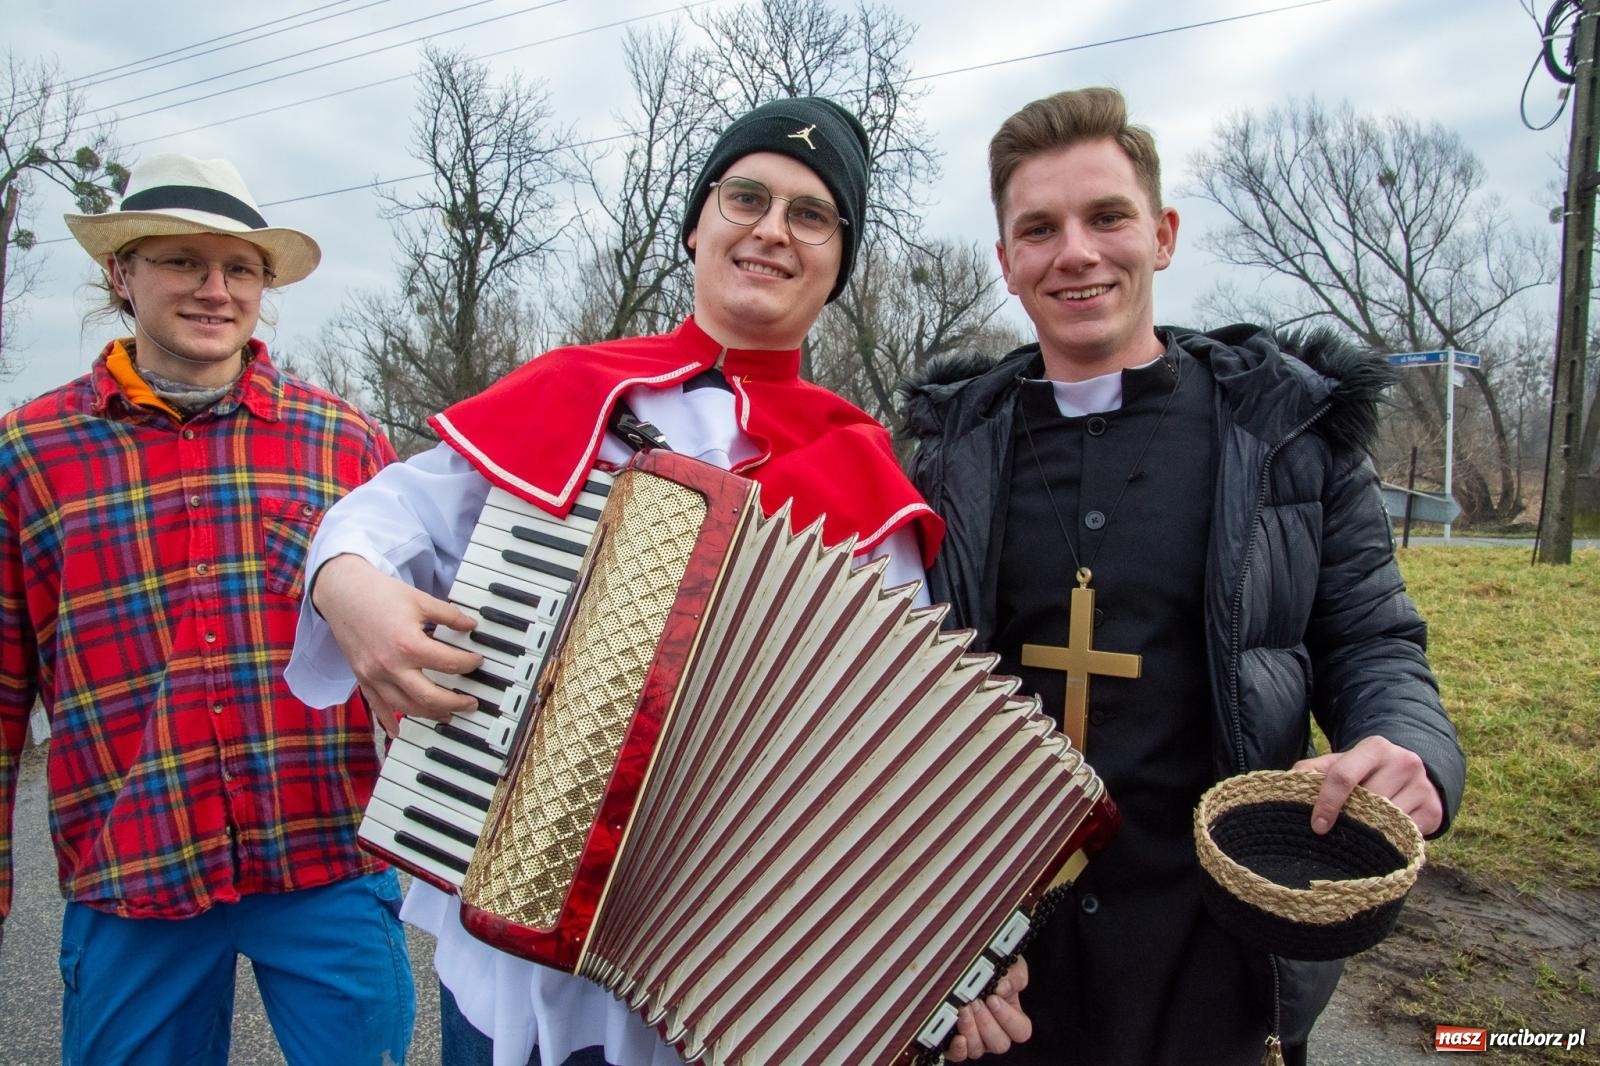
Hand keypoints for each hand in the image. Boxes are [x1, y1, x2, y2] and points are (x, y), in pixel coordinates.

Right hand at [311, 553, 481, 734]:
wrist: (342, 593)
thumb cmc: (380, 594)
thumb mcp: (420, 599)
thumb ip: (449, 616)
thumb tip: (471, 626)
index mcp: (408, 644)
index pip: (449, 663)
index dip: (469, 663)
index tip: (477, 661)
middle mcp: (390, 666)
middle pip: (429, 696)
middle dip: (455, 703)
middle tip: (471, 702)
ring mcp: (374, 676)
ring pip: (405, 707)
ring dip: (429, 714)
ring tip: (448, 714)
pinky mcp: (362, 679)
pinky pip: (376, 706)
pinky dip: (388, 721)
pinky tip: (397, 732)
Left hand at [945, 957, 1031, 1060]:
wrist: (968, 967)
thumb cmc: (994, 970)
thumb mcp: (1011, 966)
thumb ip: (1015, 976)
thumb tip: (1002, 988)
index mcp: (1012, 1018)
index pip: (1021, 1031)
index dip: (1008, 1018)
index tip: (993, 998)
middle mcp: (995, 1033)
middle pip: (1000, 1044)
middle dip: (987, 1023)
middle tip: (975, 1003)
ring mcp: (976, 1041)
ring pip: (978, 1050)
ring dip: (971, 1030)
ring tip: (963, 1010)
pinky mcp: (956, 1043)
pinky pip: (959, 1055)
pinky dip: (958, 1049)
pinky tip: (957, 1036)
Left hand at [1293, 734, 1442, 835]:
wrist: (1409, 773)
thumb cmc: (1365, 771)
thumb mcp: (1340, 763)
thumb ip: (1313, 770)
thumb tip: (1289, 782)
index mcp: (1375, 747)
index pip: (1344, 775)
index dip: (1327, 802)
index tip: (1317, 826)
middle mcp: (1403, 762)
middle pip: (1367, 800)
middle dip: (1349, 819)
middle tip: (1338, 832)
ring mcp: (1422, 786)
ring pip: (1387, 819)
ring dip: (1369, 832)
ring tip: (1358, 837)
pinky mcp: (1434, 810)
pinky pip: (1406, 834)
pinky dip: (1390, 841)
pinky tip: (1379, 843)